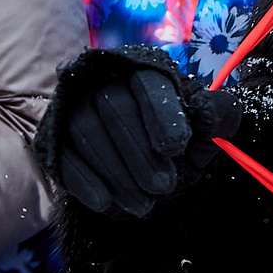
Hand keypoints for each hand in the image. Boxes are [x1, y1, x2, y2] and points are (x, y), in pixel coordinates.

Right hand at [44, 48, 240, 217]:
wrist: (143, 175)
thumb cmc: (178, 145)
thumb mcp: (206, 132)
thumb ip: (219, 115)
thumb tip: (208, 110)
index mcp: (144, 69)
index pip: (149, 83)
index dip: (162, 114)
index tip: (177, 147)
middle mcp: (103, 79)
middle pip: (113, 106)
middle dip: (139, 151)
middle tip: (163, 186)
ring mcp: (72, 107)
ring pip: (86, 131)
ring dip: (116, 172)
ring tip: (144, 203)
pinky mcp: (53, 138)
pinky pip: (62, 156)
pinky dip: (84, 181)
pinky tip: (106, 202)